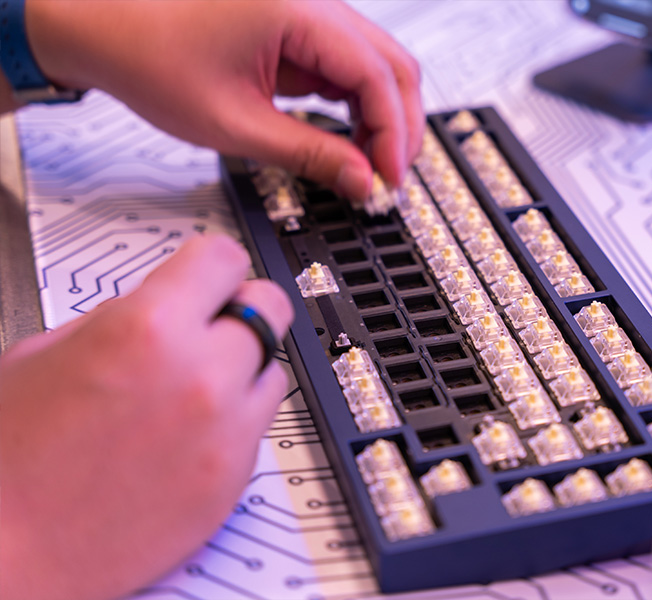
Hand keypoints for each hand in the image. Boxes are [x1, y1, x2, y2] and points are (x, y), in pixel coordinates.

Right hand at [0, 235, 293, 599]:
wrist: (8, 549)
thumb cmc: (11, 457)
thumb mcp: (46, 351)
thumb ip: (125, 315)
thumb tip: (170, 301)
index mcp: (148, 329)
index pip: (225, 258)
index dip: (212, 266)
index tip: (209, 276)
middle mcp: (201, 375)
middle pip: (269, 306)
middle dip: (239, 310)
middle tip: (212, 327)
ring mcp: (226, 431)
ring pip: (270, 369)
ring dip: (241, 371)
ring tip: (190, 393)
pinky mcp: (235, 479)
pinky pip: (260, 427)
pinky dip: (235, 421)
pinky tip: (187, 436)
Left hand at [25, 0, 423, 201]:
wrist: (110, 29)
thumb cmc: (154, 59)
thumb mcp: (237, 124)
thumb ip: (310, 154)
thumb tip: (361, 180)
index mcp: (297, 12)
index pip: (377, 75)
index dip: (393, 134)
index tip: (388, 180)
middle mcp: (314, 3)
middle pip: (394, 65)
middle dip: (401, 127)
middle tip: (389, 179)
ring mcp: (312, 15)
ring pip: (379, 66)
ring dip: (384, 118)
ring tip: (369, 168)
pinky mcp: (303, 31)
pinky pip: (351, 68)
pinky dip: (360, 109)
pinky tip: (351, 143)